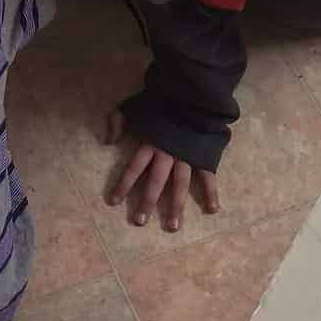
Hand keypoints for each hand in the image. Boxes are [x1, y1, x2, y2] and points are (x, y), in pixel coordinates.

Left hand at [105, 111, 219, 230]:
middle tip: (140, 222)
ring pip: (179, 185)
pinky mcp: (204, 157)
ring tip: (173, 227)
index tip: (113, 202)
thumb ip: (117, 121)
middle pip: (155, 182)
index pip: (133, 168)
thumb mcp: (133, 105)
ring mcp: (187, 157)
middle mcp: (167, 154)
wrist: (192, 92)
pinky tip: (212, 210)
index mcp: (150, 143)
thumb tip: (108, 141)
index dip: (123, 185)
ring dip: (176, 206)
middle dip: (147, 202)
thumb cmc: (161, 99)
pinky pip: (208, 178)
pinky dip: (211, 193)